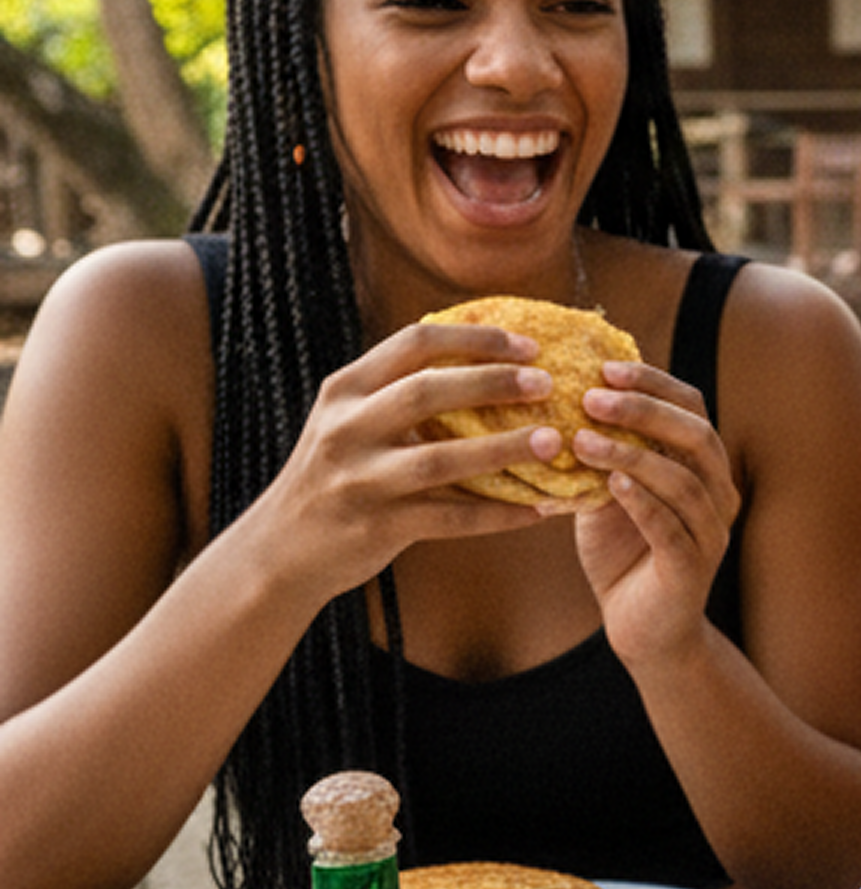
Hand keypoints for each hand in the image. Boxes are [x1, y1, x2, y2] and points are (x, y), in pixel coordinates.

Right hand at [235, 320, 558, 595]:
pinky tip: (538, 510)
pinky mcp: (376, 527)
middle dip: (491, 382)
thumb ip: (401, 393)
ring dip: (501, 449)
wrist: (281, 550)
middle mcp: (346, 428)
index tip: (529, 345)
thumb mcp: (352, 421)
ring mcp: (359, 479)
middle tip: (547, 383)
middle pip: (426, 392)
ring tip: (551, 442)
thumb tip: (492, 362)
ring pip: (439, 458)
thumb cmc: (336, 475)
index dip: (476, 339)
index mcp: (345, 390)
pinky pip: (450, 519)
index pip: (414, 343)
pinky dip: (497, 515)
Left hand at [568, 359, 740, 664]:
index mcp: (704, 467)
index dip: (653, 383)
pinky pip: (671, 528)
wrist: (641, 629)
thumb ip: (601, 453)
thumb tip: (559, 399)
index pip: (692, 407)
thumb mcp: (606, 492)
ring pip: (683, 480)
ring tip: (582, 441)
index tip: (603, 368)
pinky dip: (641, 503)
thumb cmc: (622, 554)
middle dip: (644, 410)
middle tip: (590, 397)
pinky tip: (607, 484)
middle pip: (697, 435)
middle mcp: (718, 494)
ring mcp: (710, 533)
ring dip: (631, 455)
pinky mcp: (691, 570)